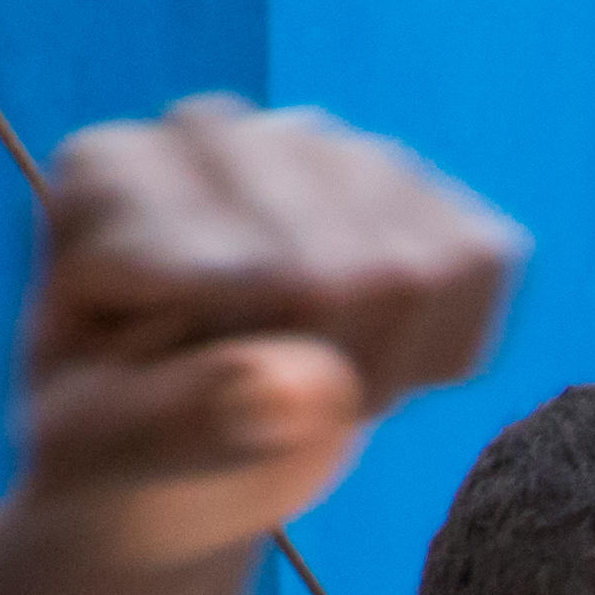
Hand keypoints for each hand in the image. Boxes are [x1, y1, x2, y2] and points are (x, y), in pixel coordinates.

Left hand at [14, 99, 523, 569]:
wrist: (180, 462)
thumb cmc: (124, 448)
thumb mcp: (117, 452)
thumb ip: (190, 418)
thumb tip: (307, 385)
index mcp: (110, 174)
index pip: (239, 275)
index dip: (250, 379)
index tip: (191, 413)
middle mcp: (215, 132)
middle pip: (341, 269)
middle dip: (325, 378)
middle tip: (263, 413)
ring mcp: (322, 147)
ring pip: (421, 266)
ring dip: (384, 368)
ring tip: (311, 387)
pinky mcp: (415, 184)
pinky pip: (484, 264)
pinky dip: (448, 349)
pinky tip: (377, 360)